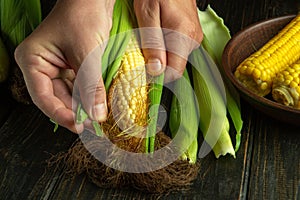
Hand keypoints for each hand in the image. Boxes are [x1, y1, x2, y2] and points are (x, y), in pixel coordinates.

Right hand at [14, 0, 114, 132]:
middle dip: (74, 112)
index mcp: (33, 61)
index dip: (60, 114)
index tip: (78, 126)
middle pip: (56, 98)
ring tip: (96, 119)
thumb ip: (91, 86)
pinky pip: (78, 87)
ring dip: (82, 106)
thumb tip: (96, 115)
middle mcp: (42, 66)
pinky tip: (97, 105)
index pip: (42, 96)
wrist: (95, 0)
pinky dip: (87, 96)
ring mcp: (57, 67)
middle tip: (91, 126)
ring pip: (68, 95)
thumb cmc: (83, 16)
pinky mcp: (71, 66)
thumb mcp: (86, 54)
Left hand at [134, 0, 202, 80]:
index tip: (143, 71)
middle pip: (174, 66)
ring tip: (149, 41)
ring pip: (175, 58)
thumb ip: (152, 42)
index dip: (158, 76)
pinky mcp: (191, 33)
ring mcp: (194, 37)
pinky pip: (177, 49)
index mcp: (183, 36)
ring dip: (160, 56)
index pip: (174, 72)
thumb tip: (156, 70)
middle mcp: (193, 40)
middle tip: (142, 53)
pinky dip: (165, 48)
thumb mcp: (147, 13)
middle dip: (157, 66)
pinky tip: (156, 37)